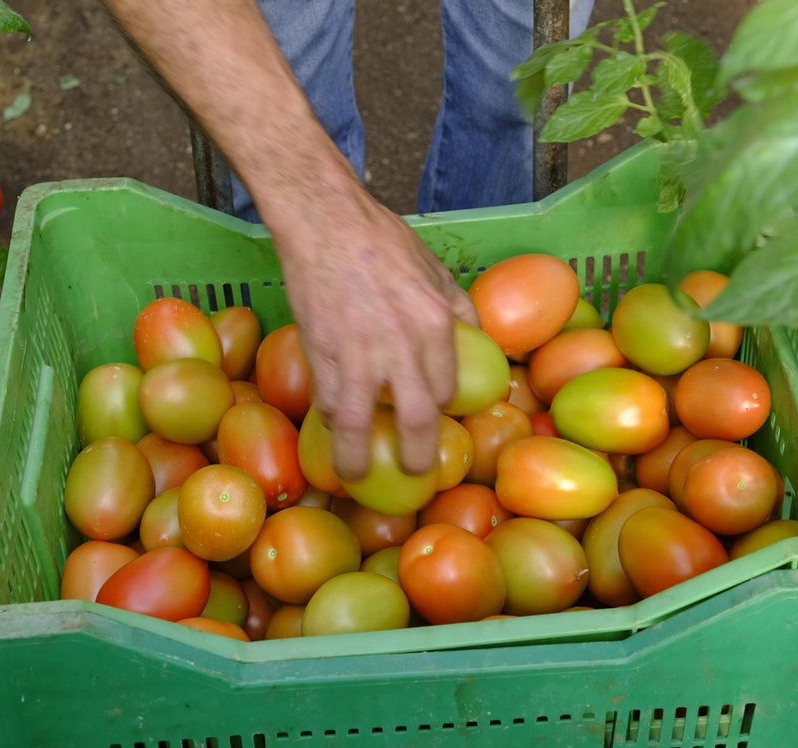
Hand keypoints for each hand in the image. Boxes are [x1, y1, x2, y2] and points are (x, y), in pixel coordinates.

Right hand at [266, 185, 478, 480]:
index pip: (445, 388)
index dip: (439, 410)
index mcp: (436, 324)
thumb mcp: (435, 269)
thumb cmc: (382, 239)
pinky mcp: (321, 352)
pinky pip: (328, 400)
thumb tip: (476, 337)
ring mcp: (358, 353)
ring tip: (356, 477)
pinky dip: (330, 422)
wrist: (324, 222)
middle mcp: (402, 346)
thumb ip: (456, 307)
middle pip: (415, 418)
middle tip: (415, 473)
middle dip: (416, 454)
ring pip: (359, 422)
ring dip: (357, 457)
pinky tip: (332, 432)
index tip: (432, 423)